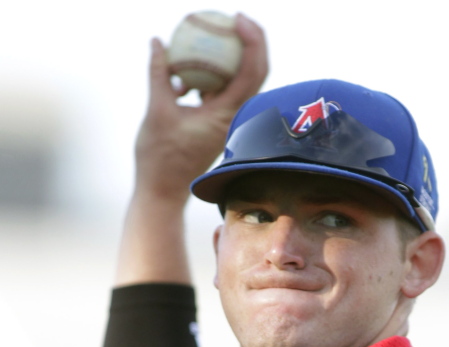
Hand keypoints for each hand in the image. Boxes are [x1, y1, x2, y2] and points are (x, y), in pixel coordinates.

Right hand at [134, 13, 267, 203]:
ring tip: (212, 29)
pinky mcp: (214, 121)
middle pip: (254, 71)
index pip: (252, 72)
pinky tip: (184, 64)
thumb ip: (159, 73)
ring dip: (228, 54)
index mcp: (228, 115)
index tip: (237, 18)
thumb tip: (157, 41)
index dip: (253, 41)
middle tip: (234, 16)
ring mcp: (226, 119)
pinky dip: (207, 72)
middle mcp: (234, 117)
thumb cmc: (161, 157)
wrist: (163, 189)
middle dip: (250, 40)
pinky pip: (216, 89)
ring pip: (236, 79)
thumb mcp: (157, 110)